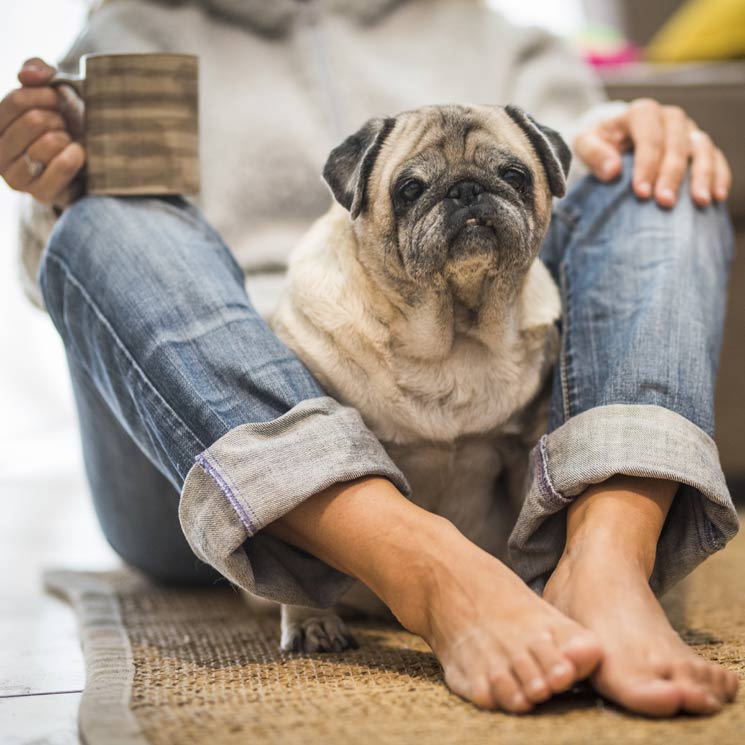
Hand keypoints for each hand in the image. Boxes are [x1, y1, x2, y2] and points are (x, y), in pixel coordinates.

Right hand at [0, 57, 84, 207]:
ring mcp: (16, 178)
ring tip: (68, 143)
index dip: (46, 95)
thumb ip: (36, 70)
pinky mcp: (40, 195)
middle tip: (65, 126)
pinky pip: (61, 167)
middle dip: (58, 119)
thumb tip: (27, 76)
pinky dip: (75, 156)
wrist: (90, 161)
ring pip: (47, 143)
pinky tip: (78, 153)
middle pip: (33, 121)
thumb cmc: (66, 122)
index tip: (58, 100)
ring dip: (67, 138)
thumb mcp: (50, 89)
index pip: (17, 100)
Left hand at [573, 98, 730, 208]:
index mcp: (641, 113)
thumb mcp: (586, 144)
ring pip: (702, 148)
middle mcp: (669, 118)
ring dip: (702, 175)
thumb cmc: (598, 144)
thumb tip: (613, 171)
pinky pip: (716, 158)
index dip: (646, 164)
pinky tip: (716, 196)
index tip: (641, 193)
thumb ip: (594, 153)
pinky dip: (718, 176)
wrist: (613, 141)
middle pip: (677, 143)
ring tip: (699, 202)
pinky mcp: (699, 146)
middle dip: (672, 174)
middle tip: (665, 202)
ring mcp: (687, 131)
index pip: (649, 136)